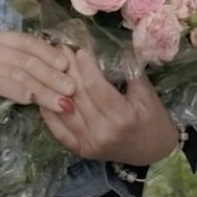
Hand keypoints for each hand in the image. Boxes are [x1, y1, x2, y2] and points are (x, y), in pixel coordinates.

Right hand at [0, 31, 76, 125]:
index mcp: (0, 38)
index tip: (72, 69)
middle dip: (54, 75)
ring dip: (44, 89)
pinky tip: (32, 100)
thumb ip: (21, 69)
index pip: (32, 42)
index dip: (53, 55)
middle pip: (29, 58)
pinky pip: (2, 82)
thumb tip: (59, 75)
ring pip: (20, 71)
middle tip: (73, 90)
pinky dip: (19, 91)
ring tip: (61, 102)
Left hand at [39, 46, 180, 167]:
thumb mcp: (147, 93)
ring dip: (55, 87)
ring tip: (51, 66)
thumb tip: (113, 44)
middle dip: (69, 70)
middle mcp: (103, 132)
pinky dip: (49, 113)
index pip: (97, 87)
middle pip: (79, 96)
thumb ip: (130, 70)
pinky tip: (43, 95)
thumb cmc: (153, 118)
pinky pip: (59, 130)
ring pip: (66, 111)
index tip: (80, 49)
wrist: (153, 152)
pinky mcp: (81, 150)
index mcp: (122, 116)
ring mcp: (89, 143)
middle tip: (61, 49)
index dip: (86, 66)